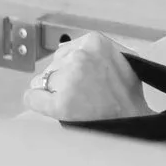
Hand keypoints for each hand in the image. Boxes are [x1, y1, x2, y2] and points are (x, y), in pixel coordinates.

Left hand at [21, 32, 150, 122]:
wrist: (133, 123)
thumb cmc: (129, 97)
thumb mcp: (121, 59)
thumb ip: (99, 51)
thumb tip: (76, 49)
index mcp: (94, 42)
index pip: (64, 51)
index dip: (70, 68)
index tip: (79, 79)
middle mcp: (80, 57)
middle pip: (52, 66)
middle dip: (60, 79)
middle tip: (79, 93)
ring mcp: (69, 80)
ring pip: (41, 81)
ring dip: (52, 92)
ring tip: (73, 103)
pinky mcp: (59, 104)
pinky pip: (32, 98)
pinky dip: (36, 102)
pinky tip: (49, 107)